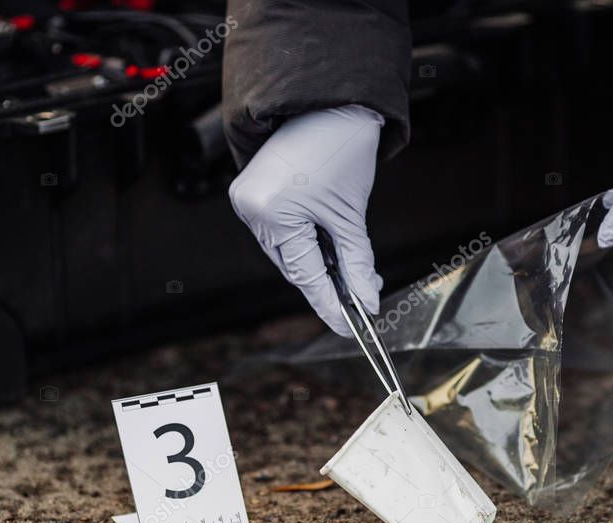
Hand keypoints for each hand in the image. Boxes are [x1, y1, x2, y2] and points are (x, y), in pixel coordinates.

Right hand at [228, 104, 383, 335]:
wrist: (326, 105)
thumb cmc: (339, 151)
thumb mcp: (351, 215)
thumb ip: (358, 263)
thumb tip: (367, 301)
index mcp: (273, 214)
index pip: (305, 275)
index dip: (329, 305)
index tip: (348, 326)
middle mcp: (250, 209)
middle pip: (292, 265)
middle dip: (326, 281)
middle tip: (359, 295)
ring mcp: (245, 201)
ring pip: (284, 251)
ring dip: (313, 259)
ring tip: (344, 260)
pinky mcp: (248, 193)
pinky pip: (276, 231)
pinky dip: (300, 239)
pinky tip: (322, 238)